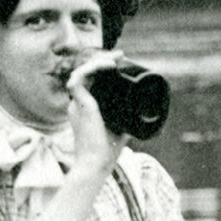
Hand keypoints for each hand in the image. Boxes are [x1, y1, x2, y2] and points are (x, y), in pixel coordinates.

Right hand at [65, 50, 125, 178]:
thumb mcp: (121, 129)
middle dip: (101, 61)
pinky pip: (79, 78)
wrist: (96, 164)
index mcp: (85, 109)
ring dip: (97, 62)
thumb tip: (144, 113)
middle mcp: (78, 105)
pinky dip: (92, 69)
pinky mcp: (78, 105)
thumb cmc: (106, 153)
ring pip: (81, 72)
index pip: (90, 82)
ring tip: (114, 59)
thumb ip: (127, 119)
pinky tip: (107, 66)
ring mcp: (76, 104)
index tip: (119, 62)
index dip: (102, 69)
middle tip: (120, 56)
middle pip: (86, 74)